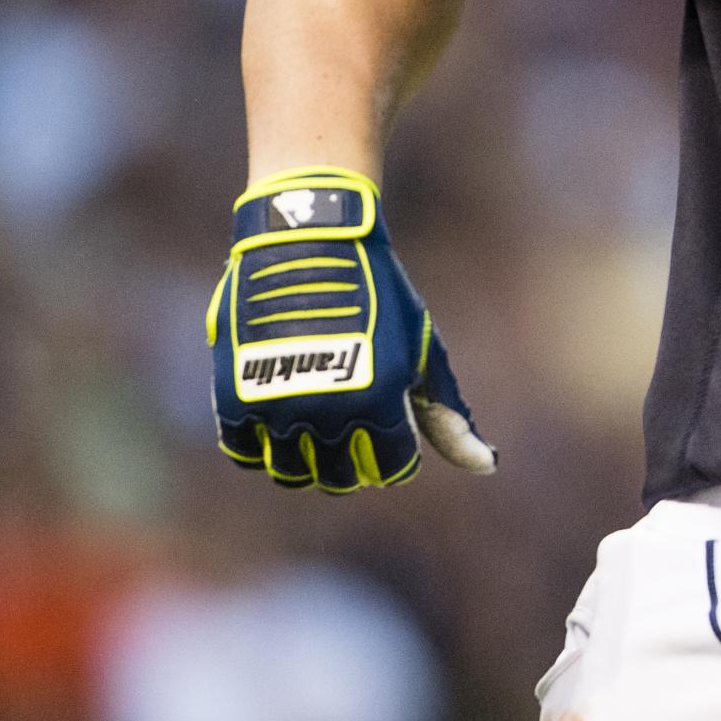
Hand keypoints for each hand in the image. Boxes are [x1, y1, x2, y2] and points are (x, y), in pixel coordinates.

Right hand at [208, 168, 494, 490]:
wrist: (310, 241)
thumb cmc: (379, 295)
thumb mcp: (422, 352)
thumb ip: (447, 415)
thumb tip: (487, 467)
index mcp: (379, 401)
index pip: (391, 469)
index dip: (396, 459)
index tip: (393, 435)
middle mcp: (326, 411)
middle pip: (339, 478)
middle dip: (353, 463)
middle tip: (355, 432)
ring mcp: (277, 405)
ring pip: (291, 472)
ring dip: (307, 459)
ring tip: (320, 426)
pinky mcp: (234, 395)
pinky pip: (245, 451)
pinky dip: (262, 446)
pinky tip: (283, 419)